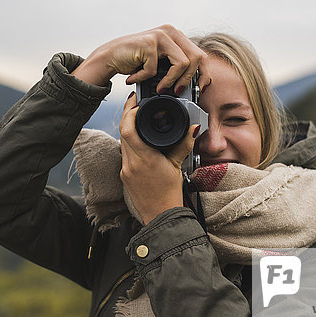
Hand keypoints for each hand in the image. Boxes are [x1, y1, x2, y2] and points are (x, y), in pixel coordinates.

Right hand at [72, 24, 211, 93]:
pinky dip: (143, 78)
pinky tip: (134, 78)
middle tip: (178, 92)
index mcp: (178, 36)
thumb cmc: (136, 62)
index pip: (201, 55)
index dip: (204, 74)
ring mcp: (161, 35)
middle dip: (189, 80)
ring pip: (182, 63)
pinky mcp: (149, 43)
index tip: (199, 89)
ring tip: (160, 89)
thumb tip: (196, 86)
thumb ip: (177, 68)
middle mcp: (171, 32)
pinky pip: (155, 69)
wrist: (110, 57)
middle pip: (196, 58)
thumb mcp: (162, 64)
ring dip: (171, 81)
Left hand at [119, 92, 198, 224]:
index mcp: (144, 159)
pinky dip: (130, 143)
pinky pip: (125, 153)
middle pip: (122, 132)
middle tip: (136, 104)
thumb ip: (184, 144)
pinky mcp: (124, 175)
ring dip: (128, 129)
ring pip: (122, 142)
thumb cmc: (169, 194)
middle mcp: (131, 163)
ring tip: (138, 119)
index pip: (128, 129)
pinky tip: (139, 140)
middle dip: (127, 116)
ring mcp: (125, 170)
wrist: (160, 215)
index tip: (135, 101)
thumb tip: (193, 128)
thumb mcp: (178, 166)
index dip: (128, 112)